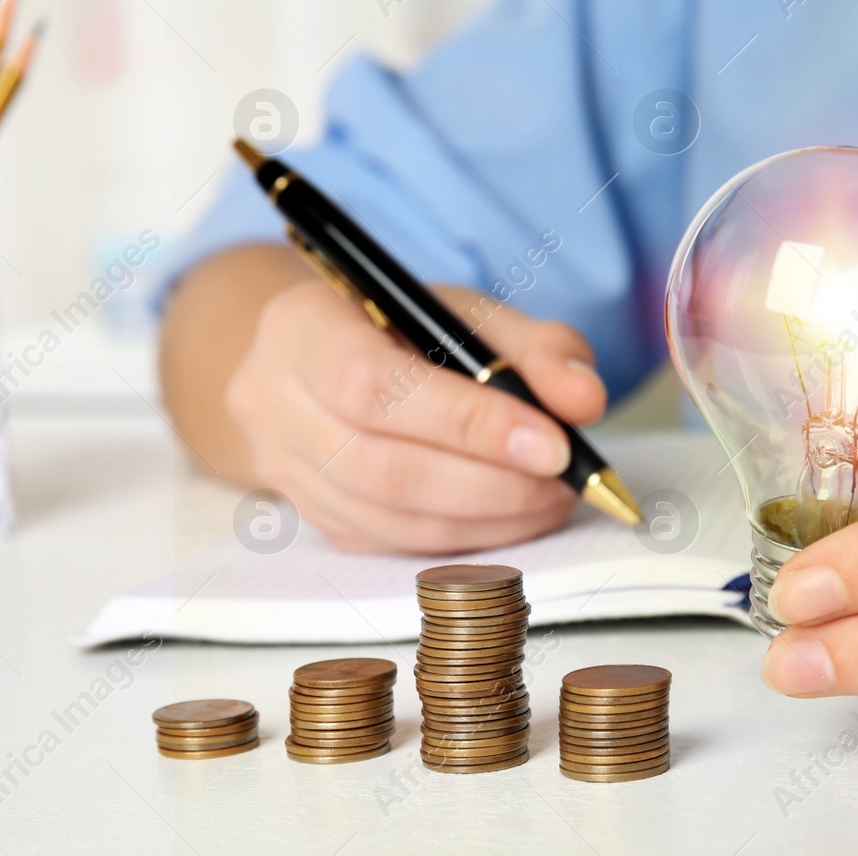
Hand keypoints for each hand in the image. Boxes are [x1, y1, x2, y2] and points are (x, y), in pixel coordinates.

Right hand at [224, 279, 604, 552]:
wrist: (314, 363)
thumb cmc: (396, 329)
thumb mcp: (463, 312)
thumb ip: (534, 346)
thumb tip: (584, 398)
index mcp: (301, 329)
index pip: (375, 387)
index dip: (467, 423)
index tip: (553, 444)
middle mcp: (273, 404)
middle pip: (383, 466)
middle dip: (490, 483)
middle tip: (564, 481)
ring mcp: (285, 471)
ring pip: (390, 518)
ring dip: (487, 518)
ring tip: (551, 498)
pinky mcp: (314, 518)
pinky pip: (393, 544)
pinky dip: (464, 538)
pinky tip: (512, 516)